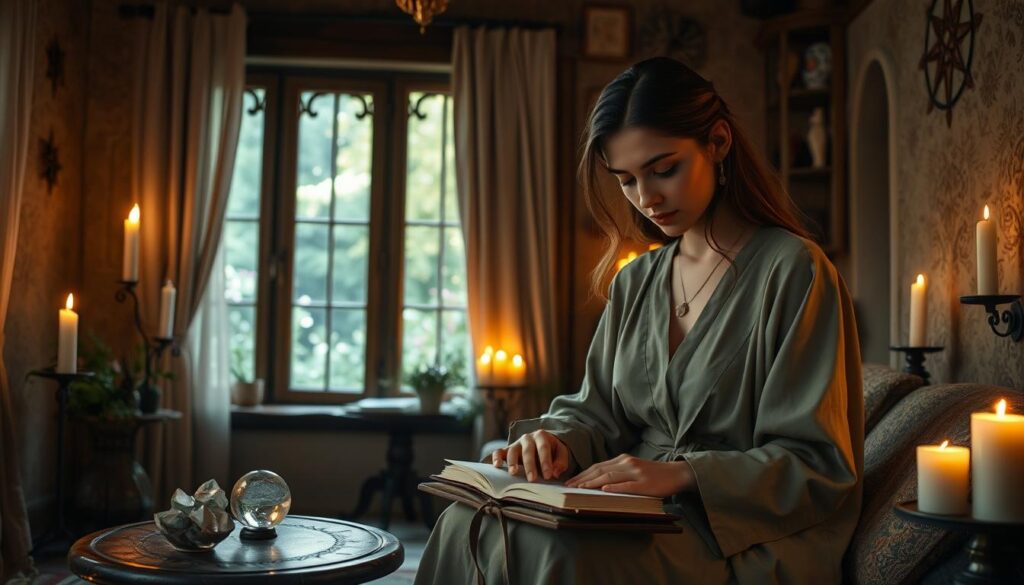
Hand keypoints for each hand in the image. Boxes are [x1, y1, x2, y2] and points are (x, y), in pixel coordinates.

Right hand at [491, 430, 569, 481]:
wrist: (541, 443)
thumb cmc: (552, 450)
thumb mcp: (561, 452)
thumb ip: (561, 461)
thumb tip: (554, 472)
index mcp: (541, 436)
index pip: (543, 448)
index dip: (546, 462)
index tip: (548, 476)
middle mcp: (527, 438)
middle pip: (527, 451)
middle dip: (530, 465)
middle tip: (532, 479)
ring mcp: (516, 444)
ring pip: (512, 451)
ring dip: (512, 462)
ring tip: (513, 473)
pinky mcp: (507, 450)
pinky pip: (499, 451)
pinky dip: (496, 457)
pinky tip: (497, 466)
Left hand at [565, 454, 694, 496]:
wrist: (676, 473)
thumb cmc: (653, 474)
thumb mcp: (633, 469)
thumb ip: (618, 472)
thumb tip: (597, 482)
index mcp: (623, 460)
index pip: (598, 466)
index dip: (583, 473)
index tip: (570, 481)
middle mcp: (627, 463)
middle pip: (600, 470)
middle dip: (583, 479)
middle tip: (569, 487)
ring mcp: (636, 473)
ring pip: (610, 477)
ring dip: (593, 483)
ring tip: (580, 488)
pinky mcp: (645, 484)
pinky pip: (627, 486)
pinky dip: (615, 488)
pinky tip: (604, 490)